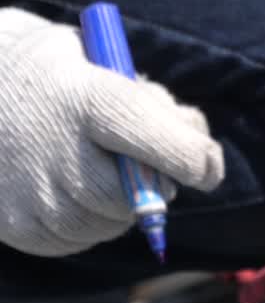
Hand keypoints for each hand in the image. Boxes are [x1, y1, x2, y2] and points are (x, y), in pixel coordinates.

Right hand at [0, 8, 223, 256]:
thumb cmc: (54, 71)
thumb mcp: (104, 61)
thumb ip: (153, 101)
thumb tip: (198, 145)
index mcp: (87, 99)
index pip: (158, 141)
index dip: (193, 159)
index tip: (207, 167)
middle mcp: (57, 151)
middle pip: (135, 195)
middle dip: (151, 184)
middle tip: (137, 164)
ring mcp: (32, 194)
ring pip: (110, 224)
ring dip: (121, 207)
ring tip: (95, 170)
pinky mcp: (14, 225)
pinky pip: (76, 241)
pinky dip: (87, 223)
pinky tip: (69, 190)